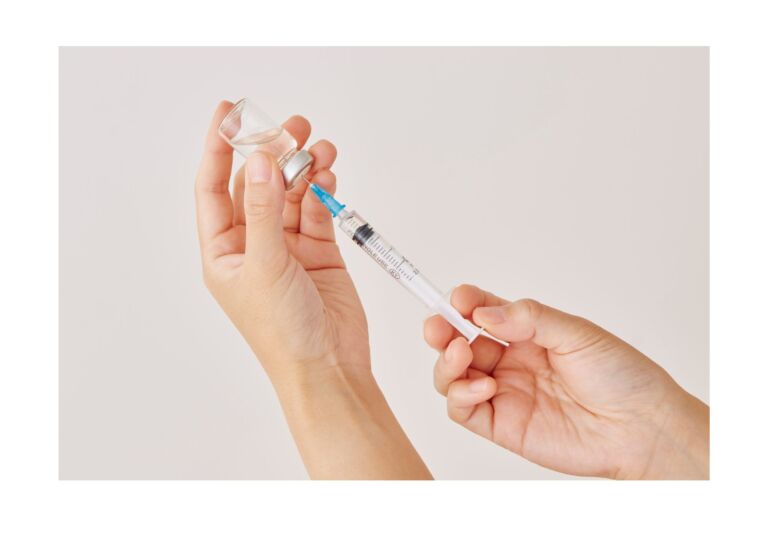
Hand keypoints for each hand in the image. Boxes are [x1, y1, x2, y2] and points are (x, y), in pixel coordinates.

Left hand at [195, 101, 368, 382]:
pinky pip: (317, 209)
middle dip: (271, 152)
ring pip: (291, 192)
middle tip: (291, 126)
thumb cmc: (283, 332)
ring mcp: (287, 247)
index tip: (228, 113)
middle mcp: (253, 245)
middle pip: (256, 184)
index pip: (213, 189)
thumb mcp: (264, 266)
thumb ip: (262, 210)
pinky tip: (328, 175)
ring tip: (319, 148)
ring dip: (304, 168)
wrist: (328, 366)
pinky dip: (323, 190)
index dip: (218, 149)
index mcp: (223, 251)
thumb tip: (258, 161)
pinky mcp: (319, 250)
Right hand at [424, 284, 708, 478]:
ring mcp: (503, 393)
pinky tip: (482, 386)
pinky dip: (460, 394)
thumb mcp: (577, 333)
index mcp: (527, 333)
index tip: (458, 298)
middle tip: (439, 326)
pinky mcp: (501, 425)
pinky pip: (462, 409)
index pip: (483, 311)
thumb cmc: (621, 377)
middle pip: (458, 341)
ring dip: (446, 362)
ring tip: (460, 354)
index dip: (464, 302)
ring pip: (452, 374)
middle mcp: (510, 361)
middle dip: (442, 330)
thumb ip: (528, 319)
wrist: (642, 429)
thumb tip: (484, 313)